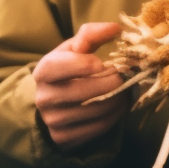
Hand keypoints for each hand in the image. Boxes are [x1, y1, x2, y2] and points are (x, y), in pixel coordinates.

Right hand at [33, 23, 126, 150]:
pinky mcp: (66, 138)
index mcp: (44, 71)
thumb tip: (115, 28)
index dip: (83, 63)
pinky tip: (118, 102)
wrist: (55, 102)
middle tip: (124, 74)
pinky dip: (116, 113)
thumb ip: (92, 34)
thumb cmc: (70, 68)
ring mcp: (54, 121)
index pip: (59, 66)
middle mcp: (45, 98)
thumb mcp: (75, 48)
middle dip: (114, 80)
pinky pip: (101, 126)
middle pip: (87, 90)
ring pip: (99, 109)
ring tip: (124, 87)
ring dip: (119, 97)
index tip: (101, 62)